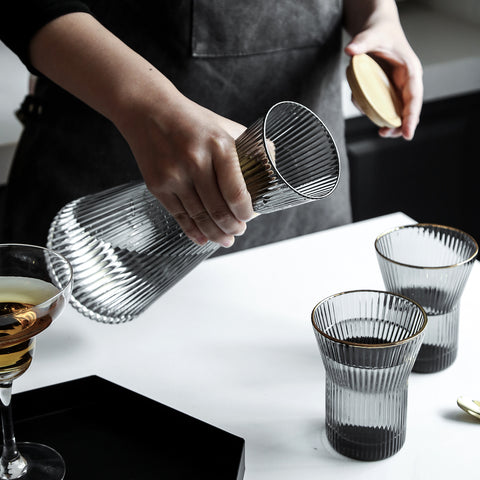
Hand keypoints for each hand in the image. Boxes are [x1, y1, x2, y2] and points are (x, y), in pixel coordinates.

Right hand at [118, 95, 253, 246]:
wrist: (148, 111)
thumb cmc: (192, 121)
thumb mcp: (224, 126)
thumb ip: (249, 145)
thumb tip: (272, 165)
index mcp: (219, 146)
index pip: (237, 193)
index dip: (245, 213)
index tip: (249, 217)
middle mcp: (195, 161)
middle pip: (218, 210)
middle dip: (233, 227)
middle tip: (238, 231)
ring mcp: (174, 175)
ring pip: (199, 217)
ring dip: (215, 234)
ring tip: (225, 239)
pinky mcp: (157, 186)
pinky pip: (179, 216)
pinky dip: (193, 231)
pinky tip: (203, 238)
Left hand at [344, 0, 422, 139]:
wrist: (377, 26)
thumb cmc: (380, 30)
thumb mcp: (371, 34)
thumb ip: (361, 42)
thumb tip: (350, 50)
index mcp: (409, 70)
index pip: (414, 97)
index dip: (411, 116)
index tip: (407, 133)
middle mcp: (406, 80)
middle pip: (408, 108)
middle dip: (401, 125)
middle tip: (386, 134)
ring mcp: (396, 85)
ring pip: (398, 110)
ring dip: (391, 123)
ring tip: (382, 132)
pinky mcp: (386, 88)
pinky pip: (386, 105)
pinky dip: (380, 114)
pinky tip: (370, 115)